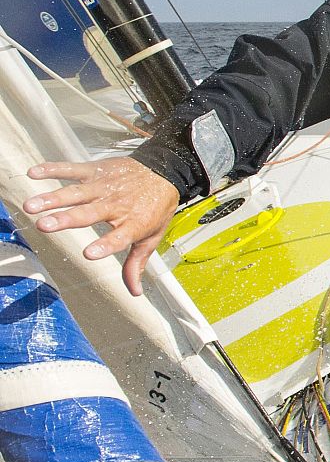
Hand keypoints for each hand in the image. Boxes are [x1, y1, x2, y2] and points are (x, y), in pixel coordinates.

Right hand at [23, 157, 180, 295]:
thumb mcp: (151, 237)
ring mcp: (105, 187)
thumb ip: (137, 263)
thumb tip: (135, 291)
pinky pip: (73, 170)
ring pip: (76, 194)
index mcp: (133, 223)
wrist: (165, 170)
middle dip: (66, 219)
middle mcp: (116, 205)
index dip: (106, 245)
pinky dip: (53, 170)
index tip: (89, 254)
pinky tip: (34, 174)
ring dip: (52, 198)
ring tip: (32, 206)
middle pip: (89, 214)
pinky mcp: (96, 171)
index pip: (119, 237)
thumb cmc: (156, 206)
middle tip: (45, 226)